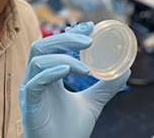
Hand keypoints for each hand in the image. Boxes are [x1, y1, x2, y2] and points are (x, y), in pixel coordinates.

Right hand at [19, 22, 129, 137]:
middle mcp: (37, 80)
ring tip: (86, 68)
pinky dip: (51, 72)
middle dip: (65, 38)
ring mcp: (30, 91)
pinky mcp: (28, 104)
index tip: (90, 27)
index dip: (70, 33)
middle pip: (42, 46)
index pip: (54, 46)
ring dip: (63, 57)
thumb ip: (106, 87)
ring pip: (37, 59)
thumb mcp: (93, 103)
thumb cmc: (69, 131)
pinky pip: (35, 82)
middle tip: (88, 39)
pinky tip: (68, 70)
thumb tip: (125, 71)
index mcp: (49, 76)